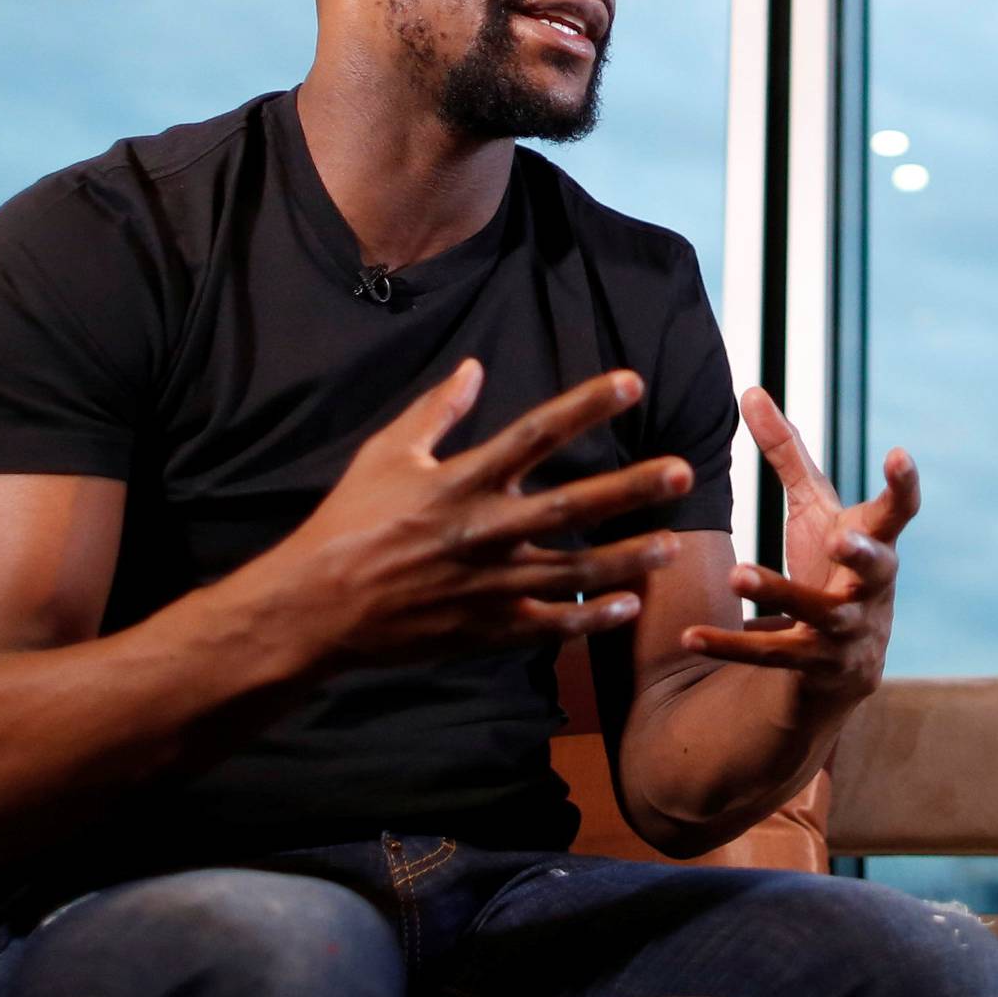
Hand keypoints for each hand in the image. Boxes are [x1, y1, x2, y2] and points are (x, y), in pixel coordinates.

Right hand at [244, 359, 694, 671]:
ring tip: (671, 544)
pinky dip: (590, 617)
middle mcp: (482, 530)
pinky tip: (628, 606)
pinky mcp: (483, 630)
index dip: (585, 404)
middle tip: (682, 472)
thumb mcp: (386, 453)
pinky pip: (548, 625)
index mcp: (461, 480)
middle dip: (630, 488)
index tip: (632, 382)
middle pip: (572, 506)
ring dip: (626, 558)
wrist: (315, 607)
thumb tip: (474, 366)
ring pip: (573, 571)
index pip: (535, 432)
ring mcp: (487, 585)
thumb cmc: (348, 521)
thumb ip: (435, 410)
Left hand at [679, 386, 918, 700]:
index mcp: (876, 542)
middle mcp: (871, 588)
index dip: (904, 484)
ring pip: (819, 613)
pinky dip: (730, 645)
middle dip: (861, 552)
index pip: (899, 512)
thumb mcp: (813, 507)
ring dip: (780, 591)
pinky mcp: (815, 666)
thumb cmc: (830, 563)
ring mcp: (848, 632)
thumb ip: (785, 453)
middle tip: (839, 536)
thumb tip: (750, 388)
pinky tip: (689, 636)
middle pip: (875, 569)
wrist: (844, 660)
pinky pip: (771, 657)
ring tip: (737, 573)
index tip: (898, 455)